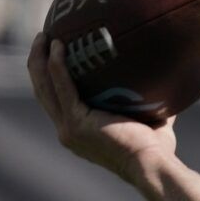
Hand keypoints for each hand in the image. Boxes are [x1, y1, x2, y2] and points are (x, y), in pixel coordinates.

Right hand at [26, 34, 176, 182]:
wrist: (152, 165)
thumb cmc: (156, 150)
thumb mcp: (148, 121)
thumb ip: (146, 102)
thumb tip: (162, 81)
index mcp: (78, 132)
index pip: (55, 101)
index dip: (49, 76)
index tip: (52, 52)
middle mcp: (67, 132)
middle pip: (42, 91)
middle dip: (37, 62)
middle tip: (42, 37)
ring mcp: (68, 128)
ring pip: (44, 86)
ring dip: (39, 58)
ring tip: (43, 35)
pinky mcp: (75, 122)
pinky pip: (61, 85)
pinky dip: (57, 64)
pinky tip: (58, 44)